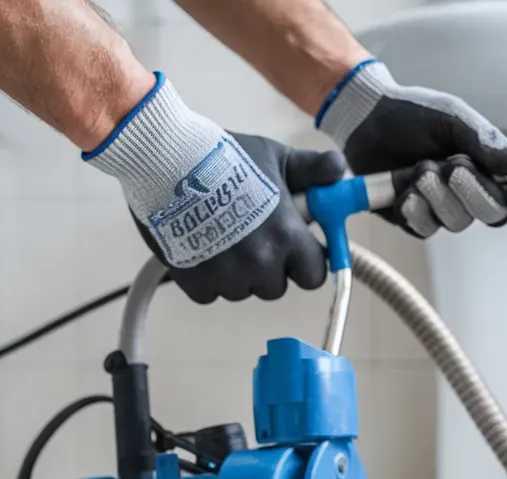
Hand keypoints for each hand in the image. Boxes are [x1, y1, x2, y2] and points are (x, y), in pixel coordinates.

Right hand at [86, 72, 345, 302]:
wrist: (165, 160)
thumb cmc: (224, 156)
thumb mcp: (276, 157)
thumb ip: (312, 169)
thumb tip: (340, 171)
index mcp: (288, 236)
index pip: (314, 276)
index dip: (304, 264)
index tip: (294, 251)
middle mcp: (261, 262)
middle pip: (275, 287)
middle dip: (268, 268)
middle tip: (251, 237)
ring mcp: (227, 275)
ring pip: (242, 291)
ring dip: (236, 273)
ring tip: (222, 237)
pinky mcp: (195, 282)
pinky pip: (210, 295)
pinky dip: (206, 279)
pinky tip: (200, 247)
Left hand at [316, 59, 506, 237]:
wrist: (367, 120)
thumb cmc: (415, 114)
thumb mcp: (452, 117)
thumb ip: (483, 139)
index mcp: (488, 167)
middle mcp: (470, 192)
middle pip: (493, 214)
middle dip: (475, 193)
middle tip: (454, 167)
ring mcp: (442, 208)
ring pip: (457, 222)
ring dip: (438, 196)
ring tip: (420, 167)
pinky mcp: (413, 218)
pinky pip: (424, 228)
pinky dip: (416, 210)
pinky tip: (404, 191)